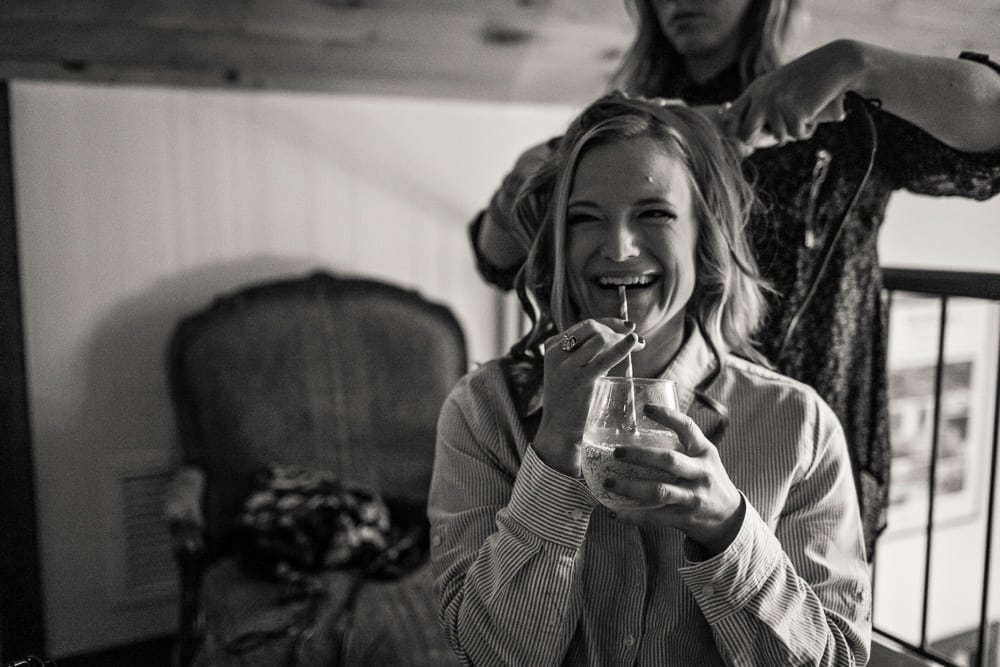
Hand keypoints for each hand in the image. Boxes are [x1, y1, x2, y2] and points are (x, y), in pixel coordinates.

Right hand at [532, 319, 643, 476]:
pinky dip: (622, 348)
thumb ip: (585, 354)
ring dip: (621, 339)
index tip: (627, 327)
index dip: (609, 323)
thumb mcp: (570, 370)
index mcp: (552, 347)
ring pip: (599, 338)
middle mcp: (555, 353)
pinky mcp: (580, 380)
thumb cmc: (569, 401)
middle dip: (617, 330)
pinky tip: (634, 343)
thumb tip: (616, 337)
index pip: (584, 325)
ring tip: (637, 346)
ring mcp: (566, 366)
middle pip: (591, 327)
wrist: (559, 430)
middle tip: (636, 339)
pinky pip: (605, 358)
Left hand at [608, 405, 743, 555]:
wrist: (730, 518)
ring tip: (608, 483)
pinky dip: (633, 516)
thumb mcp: (704, 458)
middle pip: (668, 460)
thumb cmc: (709, 481)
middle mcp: (701, 473)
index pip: (688, 428)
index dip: (668, 416)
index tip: (646, 409)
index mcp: (704, 452)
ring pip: (659, 491)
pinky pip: (655, 517)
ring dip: (630, 487)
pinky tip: (614, 513)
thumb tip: (643, 425)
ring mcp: (693, 497)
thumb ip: (682, 445)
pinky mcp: (685, 518)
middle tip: (616, 452)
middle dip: (639, 455)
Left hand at [722, 39, 864, 146]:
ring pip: (778, 137)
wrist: (837, 63)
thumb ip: (765, 108)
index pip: (731, 116)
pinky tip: (814, 112)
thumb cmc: (810, 80)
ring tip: (805, 112)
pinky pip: (796, 135)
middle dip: (763, 141)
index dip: (736, 131)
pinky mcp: (794, 111)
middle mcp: (762, 95)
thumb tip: (747, 141)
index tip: (752, 134)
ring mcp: (776, 103)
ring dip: (793, 131)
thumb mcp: (781, 89)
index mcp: (756, 89)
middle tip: (781, 136)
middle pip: (746, 135)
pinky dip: (807, 129)